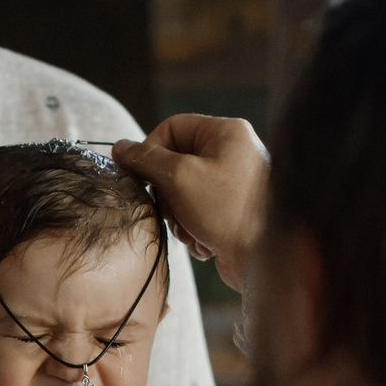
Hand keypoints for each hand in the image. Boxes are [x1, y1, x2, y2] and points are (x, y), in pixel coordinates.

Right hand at [112, 115, 270, 291]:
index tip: (140, 177)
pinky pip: (198, 212)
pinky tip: (204, 241)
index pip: (171, 127)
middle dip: (166, 192)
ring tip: (191, 230)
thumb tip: (120, 148)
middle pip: (175, 162)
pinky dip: (193, 228)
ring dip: (178, 215)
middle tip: (170, 210)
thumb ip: (146, 159)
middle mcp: (232, 152)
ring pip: (182, 191)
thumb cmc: (227, 210)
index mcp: (226, 132)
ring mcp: (233, 182)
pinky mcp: (232, 210)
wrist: (264, 257)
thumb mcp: (179, 177)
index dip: (150, 151)